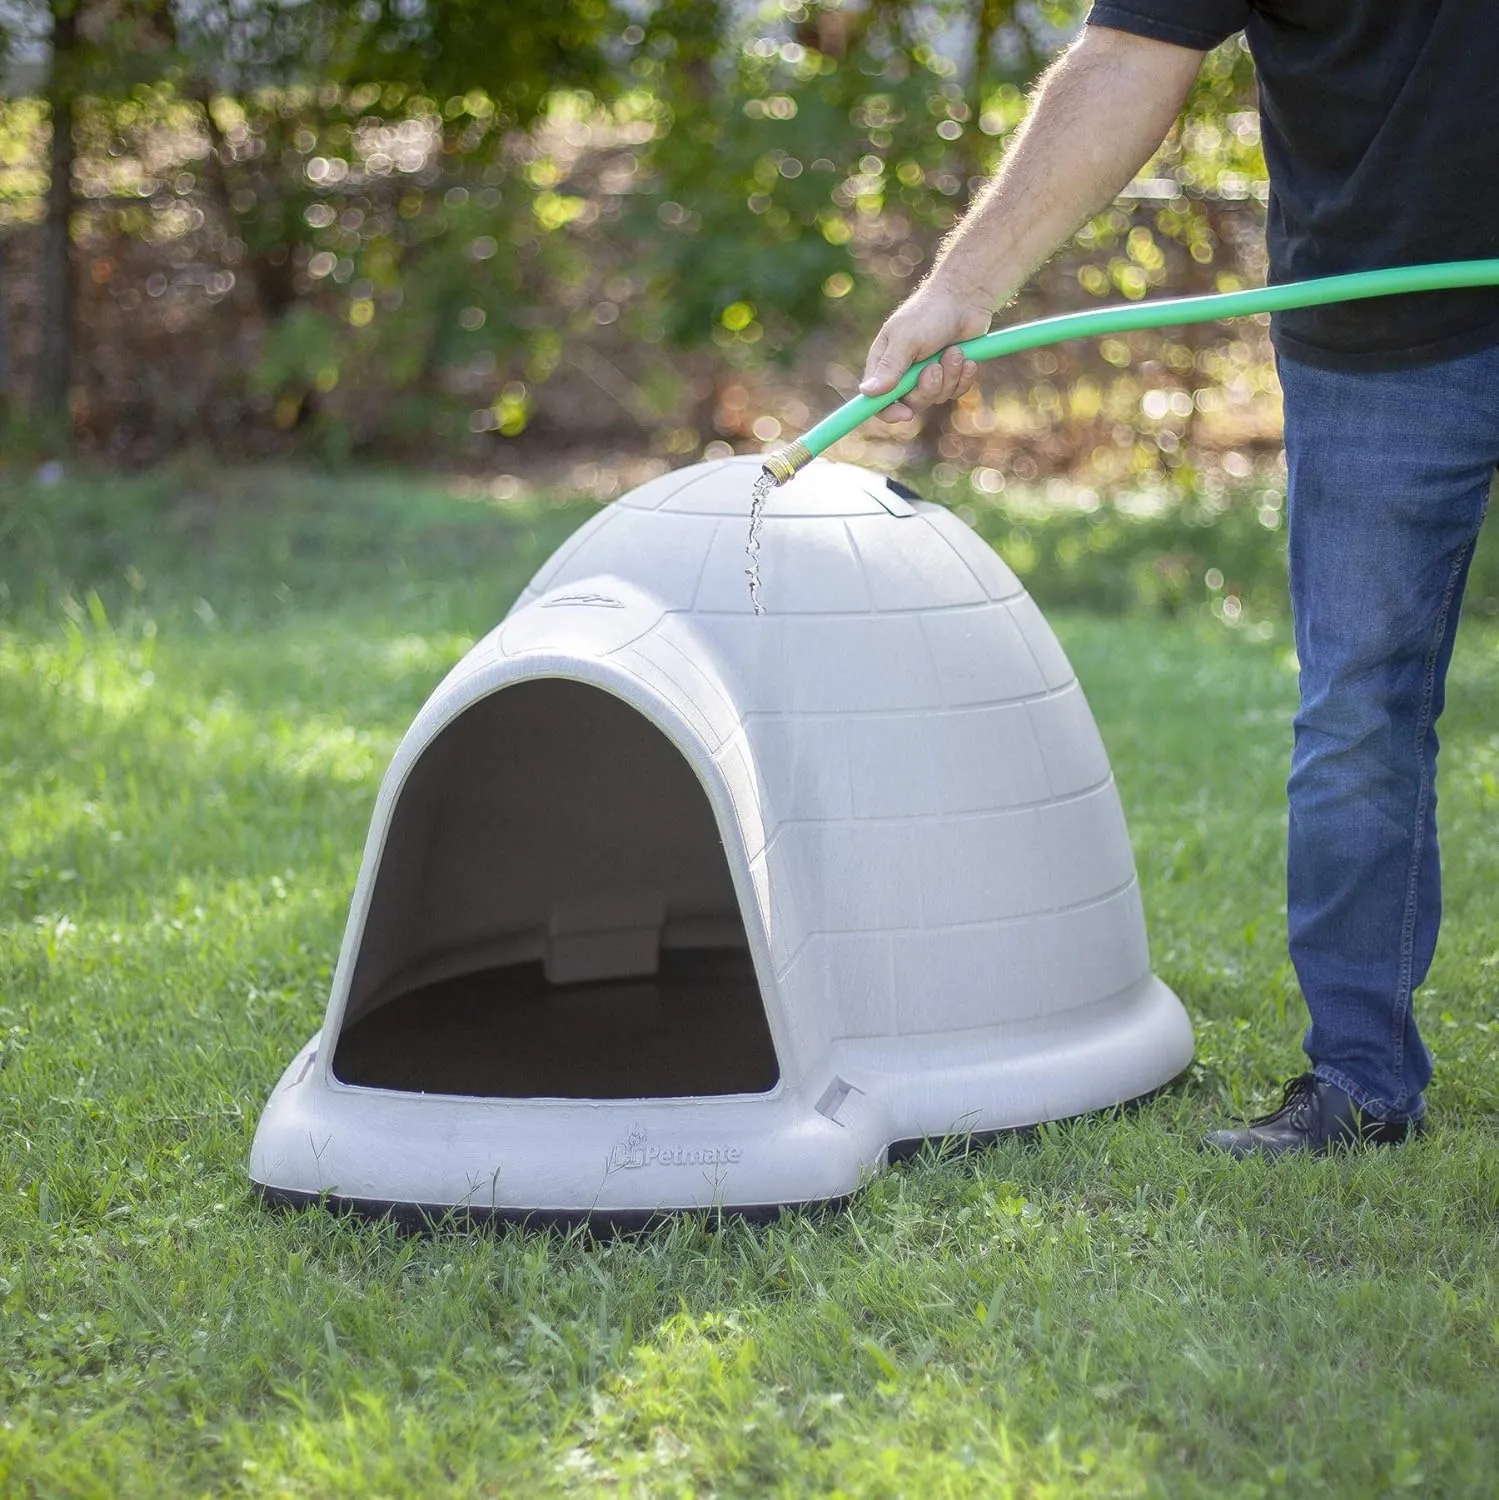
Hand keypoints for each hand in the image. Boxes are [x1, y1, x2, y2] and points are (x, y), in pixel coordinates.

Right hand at [858, 276, 993, 422]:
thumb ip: (889, 367)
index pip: (877, 401)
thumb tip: (867, 392)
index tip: (906, 414)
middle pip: (911, 403)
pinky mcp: (950, 374)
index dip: (889, 412)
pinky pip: (956, 391)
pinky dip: (963, 377)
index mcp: (885, 364)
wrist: (966, 299)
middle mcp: (904, 373)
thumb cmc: (929, 313)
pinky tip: (966, 358)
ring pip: (937, 397)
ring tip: (954, 351)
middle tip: (935, 366)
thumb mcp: (906, 339)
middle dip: (928, 388)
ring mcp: (928, 374)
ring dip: (949, 376)